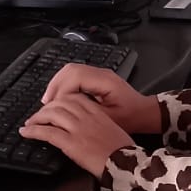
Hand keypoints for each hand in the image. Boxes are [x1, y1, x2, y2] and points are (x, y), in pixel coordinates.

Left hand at [20, 93, 136, 174]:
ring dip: (36, 118)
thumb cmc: (124, 153)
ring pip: (51, 114)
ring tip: (29, 123)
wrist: (127, 165)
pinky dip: (33, 131)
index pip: (74, 97)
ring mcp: (78, 129)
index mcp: (98, 113)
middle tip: (38, 116)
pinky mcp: (71, 143)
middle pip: (60, 103)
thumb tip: (88, 128)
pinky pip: (47, 132)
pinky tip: (26, 132)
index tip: (53, 106)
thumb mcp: (113, 131)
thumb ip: (99, 124)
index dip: (59, 100)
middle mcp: (87, 117)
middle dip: (45, 108)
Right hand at [40, 65, 161, 134]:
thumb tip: (65, 111)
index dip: (61, 92)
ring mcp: (99, 74)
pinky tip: (59, 98)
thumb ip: (86, 113)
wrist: (144, 113)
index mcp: (105, 81)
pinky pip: (75, 76)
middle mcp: (101, 73)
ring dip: (57, 85)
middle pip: (70, 70)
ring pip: (70, 71)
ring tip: (49, 102)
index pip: (75, 77)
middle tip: (46, 104)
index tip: (53, 107)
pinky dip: (64, 85)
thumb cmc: (131, 118)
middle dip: (55, 86)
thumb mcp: (108, 120)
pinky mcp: (96, 79)